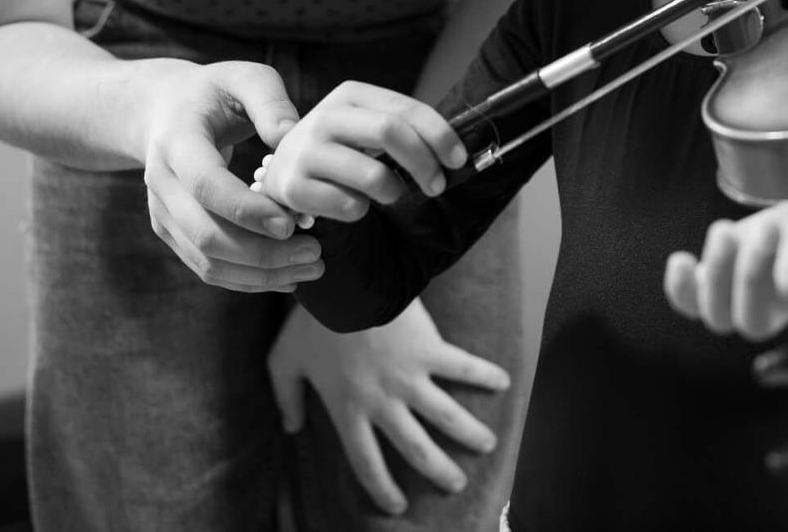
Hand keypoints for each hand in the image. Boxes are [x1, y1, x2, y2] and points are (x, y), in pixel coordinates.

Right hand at [137, 56, 322, 292]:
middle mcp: (161, 183)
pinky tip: (287, 277)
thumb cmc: (214, 91)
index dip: (246, 210)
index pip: (206, 185)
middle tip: (315, 252)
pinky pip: (207, 267)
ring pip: (207, 260)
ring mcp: (163, 213)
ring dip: (260, 274)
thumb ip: (270, 101)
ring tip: (311, 268)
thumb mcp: (244, 77)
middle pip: (207, 234)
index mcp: (176, 141)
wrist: (161, 110)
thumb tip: (292, 136)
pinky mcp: (173, 232)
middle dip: (263, 253)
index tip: (291, 224)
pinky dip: (247, 279)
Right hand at [255, 79, 467, 222]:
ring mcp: (305, 152)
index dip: (439, 134)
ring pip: (374, 176)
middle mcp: (324, 117)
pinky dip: (362, 211)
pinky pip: (351, 207)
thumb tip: (457, 153)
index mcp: (349, 94)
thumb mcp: (367, 127)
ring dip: (394, 192)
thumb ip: (404, 129)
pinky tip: (352, 203)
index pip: (405, 109)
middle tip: (437, 186)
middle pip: (390, 132)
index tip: (458, 160)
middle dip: (424, 163)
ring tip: (389, 193)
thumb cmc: (342, 149)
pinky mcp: (293, 188)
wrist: (283, 172)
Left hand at [267, 298, 509, 515]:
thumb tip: (291, 427)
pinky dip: (485, 375)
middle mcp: (382, 402)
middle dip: (438, 470)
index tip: (398, 505)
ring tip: (487, 445)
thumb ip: (286, 397)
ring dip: (469, 433)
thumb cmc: (311, 322)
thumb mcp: (284, 362)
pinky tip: (504, 382)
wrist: (342, 283)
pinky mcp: (429, 350)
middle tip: (456, 484)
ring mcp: (409, 378)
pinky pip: (462, 367)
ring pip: (446, 416)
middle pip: (415, 448)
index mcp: (348, 410)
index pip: (366, 462)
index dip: (382, 488)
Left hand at [664, 178, 787, 339]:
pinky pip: (690, 306)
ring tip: (726, 231)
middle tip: (767, 226)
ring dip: (720, 275)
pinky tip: (681, 258)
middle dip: (758, 269)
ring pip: (722, 317)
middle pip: (761, 315)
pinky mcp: (714, 285)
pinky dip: (681, 289)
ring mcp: (744, 296)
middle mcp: (780, 300)